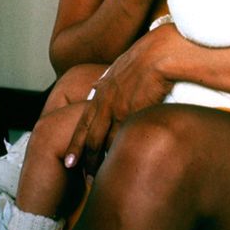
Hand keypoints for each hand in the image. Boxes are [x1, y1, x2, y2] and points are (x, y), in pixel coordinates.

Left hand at [63, 24, 178, 175]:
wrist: (160, 52)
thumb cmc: (146, 54)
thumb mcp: (120, 64)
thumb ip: (109, 78)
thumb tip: (98, 84)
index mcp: (102, 90)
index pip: (83, 122)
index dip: (75, 143)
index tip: (70, 161)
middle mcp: (106, 102)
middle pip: (91, 138)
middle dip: (85, 159)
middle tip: (82, 175)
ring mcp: (120, 109)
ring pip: (106, 142)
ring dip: (103, 161)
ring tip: (101, 177)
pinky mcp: (135, 113)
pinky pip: (125, 138)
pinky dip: (121, 153)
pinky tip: (122, 164)